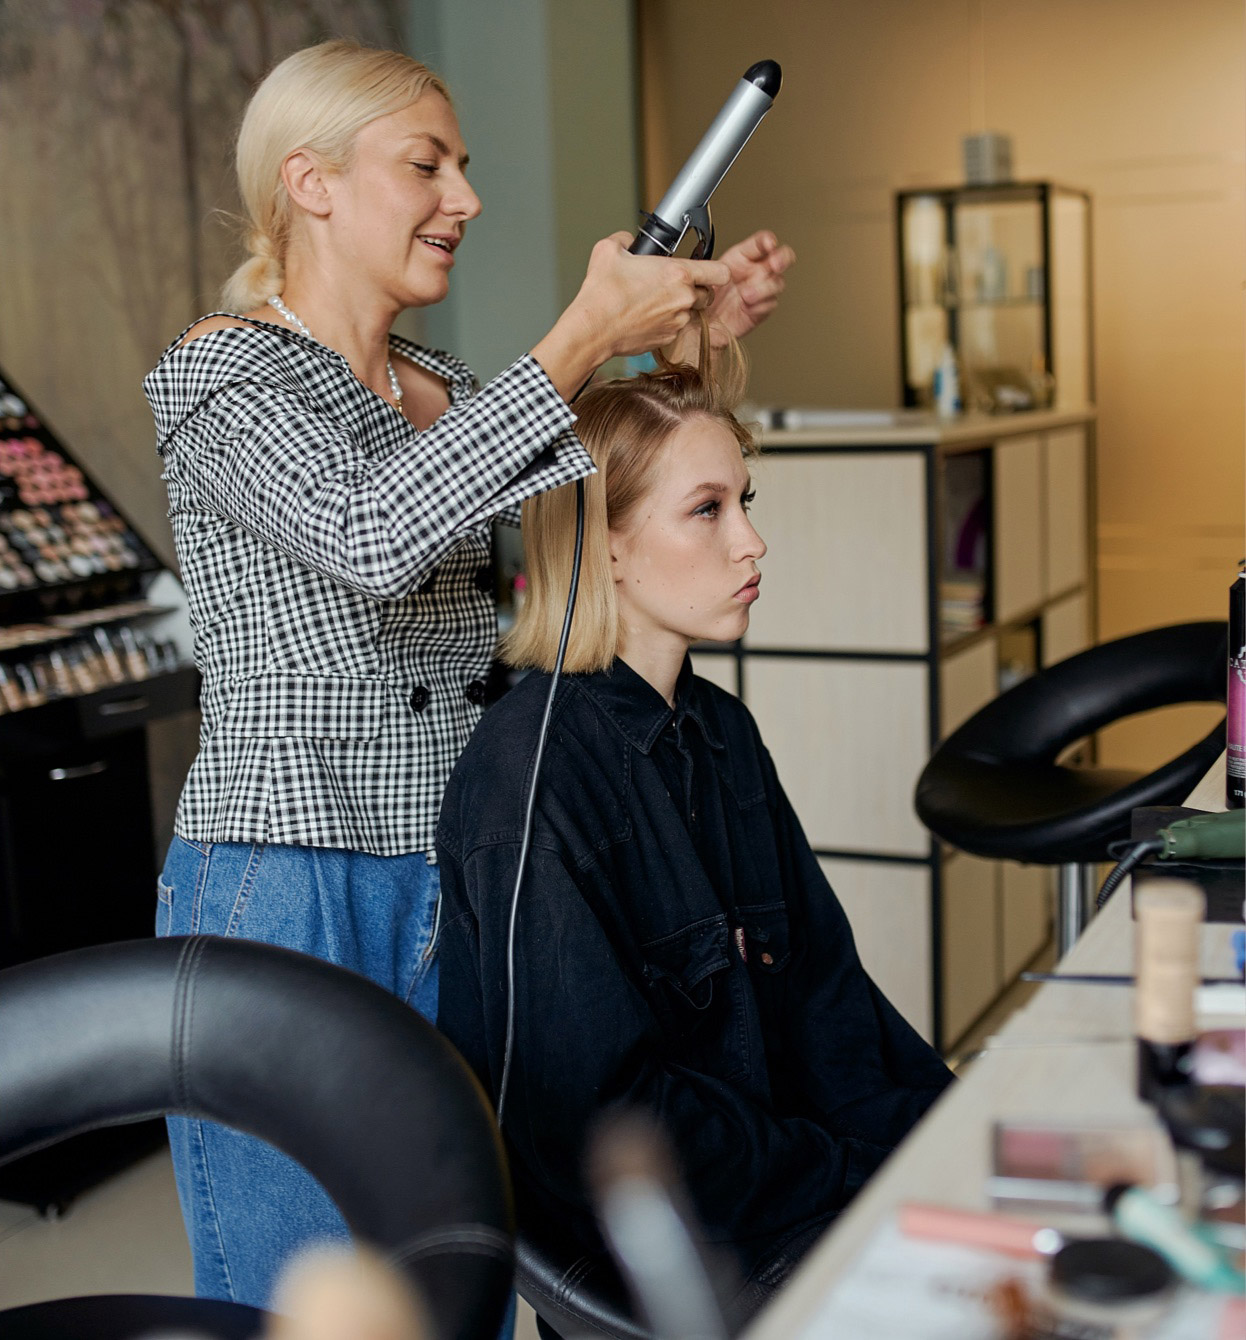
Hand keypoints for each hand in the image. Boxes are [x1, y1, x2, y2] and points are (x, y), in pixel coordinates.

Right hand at [532, 233, 730, 398]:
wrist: (593, 330)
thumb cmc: (602, 294)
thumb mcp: (609, 250)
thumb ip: (626, 239)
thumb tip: (629, 240)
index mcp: (677, 274)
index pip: (720, 272)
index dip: (716, 270)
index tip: (706, 269)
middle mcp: (683, 299)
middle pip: (708, 294)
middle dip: (695, 289)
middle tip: (674, 285)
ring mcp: (676, 322)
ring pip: (691, 313)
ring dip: (680, 307)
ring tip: (656, 302)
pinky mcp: (667, 339)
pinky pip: (675, 329)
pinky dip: (666, 323)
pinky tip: (646, 317)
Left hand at [703, 230, 794, 345]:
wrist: (702, 324)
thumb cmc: (704, 297)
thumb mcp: (704, 276)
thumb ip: (714, 269)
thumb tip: (720, 269)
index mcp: (742, 258)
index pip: (760, 243)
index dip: (767, 240)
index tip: (769, 242)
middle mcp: (755, 272)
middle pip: (781, 258)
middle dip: (782, 258)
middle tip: (775, 263)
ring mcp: (761, 290)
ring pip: (777, 283)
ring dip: (765, 287)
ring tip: (746, 295)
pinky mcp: (761, 309)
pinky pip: (770, 304)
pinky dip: (761, 305)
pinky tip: (748, 307)